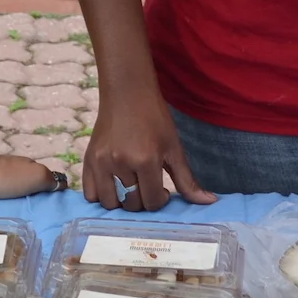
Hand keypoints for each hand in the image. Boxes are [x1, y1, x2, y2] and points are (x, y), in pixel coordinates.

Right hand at [81, 87, 215, 211]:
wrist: (127, 93)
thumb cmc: (154, 119)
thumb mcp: (174, 148)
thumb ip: (187, 179)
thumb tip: (209, 202)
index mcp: (145, 160)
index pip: (152, 201)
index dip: (161, 199)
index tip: (163, 189)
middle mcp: (121, 163)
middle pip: (132, 204)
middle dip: (143, 201)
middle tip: (147, 186)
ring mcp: (101, 163)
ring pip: (110, 203)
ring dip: (122, 202)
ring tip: (130, 187)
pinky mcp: (88, 160)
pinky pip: (90, 194)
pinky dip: (101, 196)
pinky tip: (113, 187)